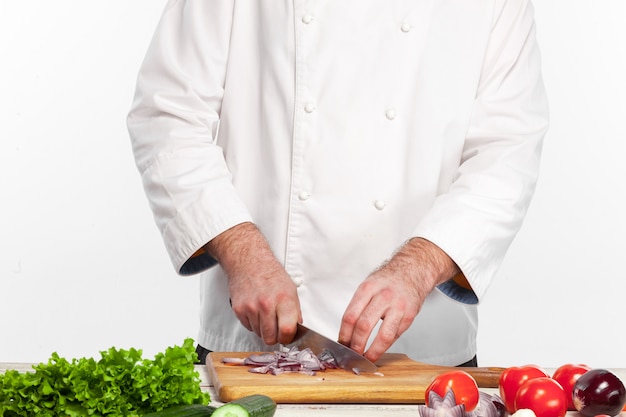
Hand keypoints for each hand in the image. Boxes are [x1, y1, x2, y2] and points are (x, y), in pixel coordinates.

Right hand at [204, 222, 301, 344]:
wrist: (249, 261)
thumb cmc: (270, 274)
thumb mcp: (290, 289)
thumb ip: (295, 311)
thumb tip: (297, 329)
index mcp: (284, 299)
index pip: (287, 330)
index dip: (288, 338)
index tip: (288, 336)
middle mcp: (267, 304)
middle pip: (271, 338)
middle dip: (275, 336)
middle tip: (276, 328)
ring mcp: (251, 308)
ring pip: (259, 334)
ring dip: (263, 329)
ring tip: (265, 314)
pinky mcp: (239, 310)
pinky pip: (248, 327)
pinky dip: (253, 323)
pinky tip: (256, 310)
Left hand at [338, 238, 459, 362]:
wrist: (413, 270)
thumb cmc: (388, 280)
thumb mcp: (369, 285)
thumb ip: (358, 306)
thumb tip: (347, 332)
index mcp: (368, 288)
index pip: (350, 316)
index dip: (344, 334)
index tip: (342, 343)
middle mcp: (383, 296)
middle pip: (364, 326)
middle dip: (356, 345)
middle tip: (352, 354)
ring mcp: (398, 307)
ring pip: (383, 336)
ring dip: (373, 351)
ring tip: (366, 358)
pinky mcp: (410, 316)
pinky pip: (395, 335)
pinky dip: (386, 345)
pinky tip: (379, 348)